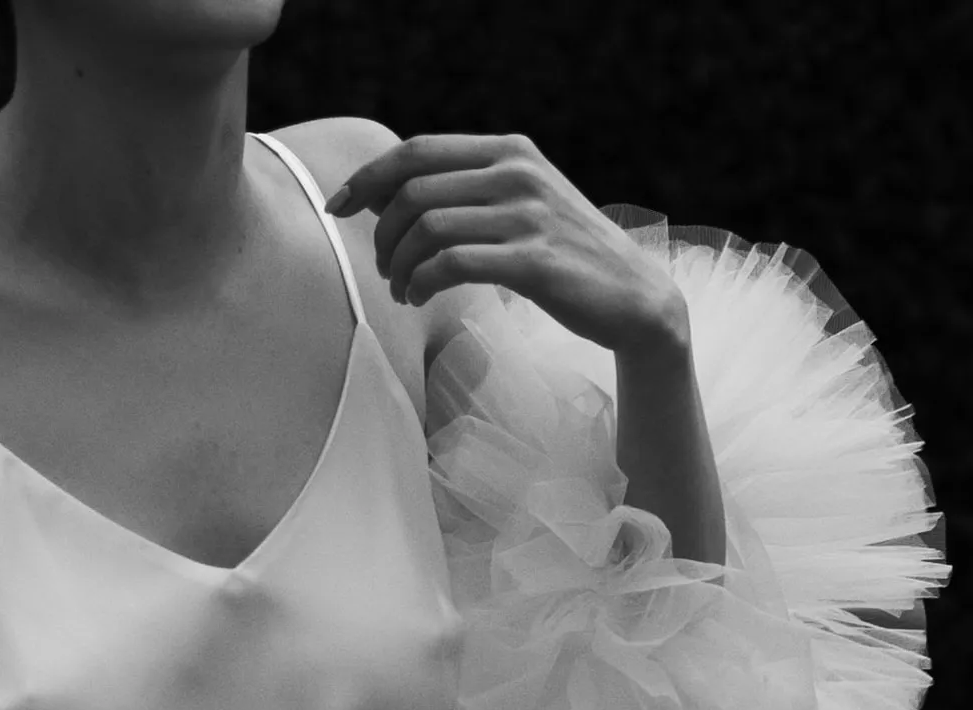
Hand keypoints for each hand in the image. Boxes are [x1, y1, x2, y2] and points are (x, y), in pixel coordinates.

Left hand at [327, 132, 689, 356]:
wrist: (634, 296)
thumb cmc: (563, 252)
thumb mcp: (519, 201)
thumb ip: (465, 187)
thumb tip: (385, 192)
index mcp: (509, 150)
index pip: (416, 150)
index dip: (367, 177)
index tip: (339, 206)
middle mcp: (518, 173)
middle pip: (412, 190)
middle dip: (381, 233)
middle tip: (384, 267)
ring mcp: (528, 215)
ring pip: (426, 227)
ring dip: (399, 263)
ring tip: (402, 288)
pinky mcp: (535, 261)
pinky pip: (450, 264)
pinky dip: (420, 282)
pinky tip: (418, 297)